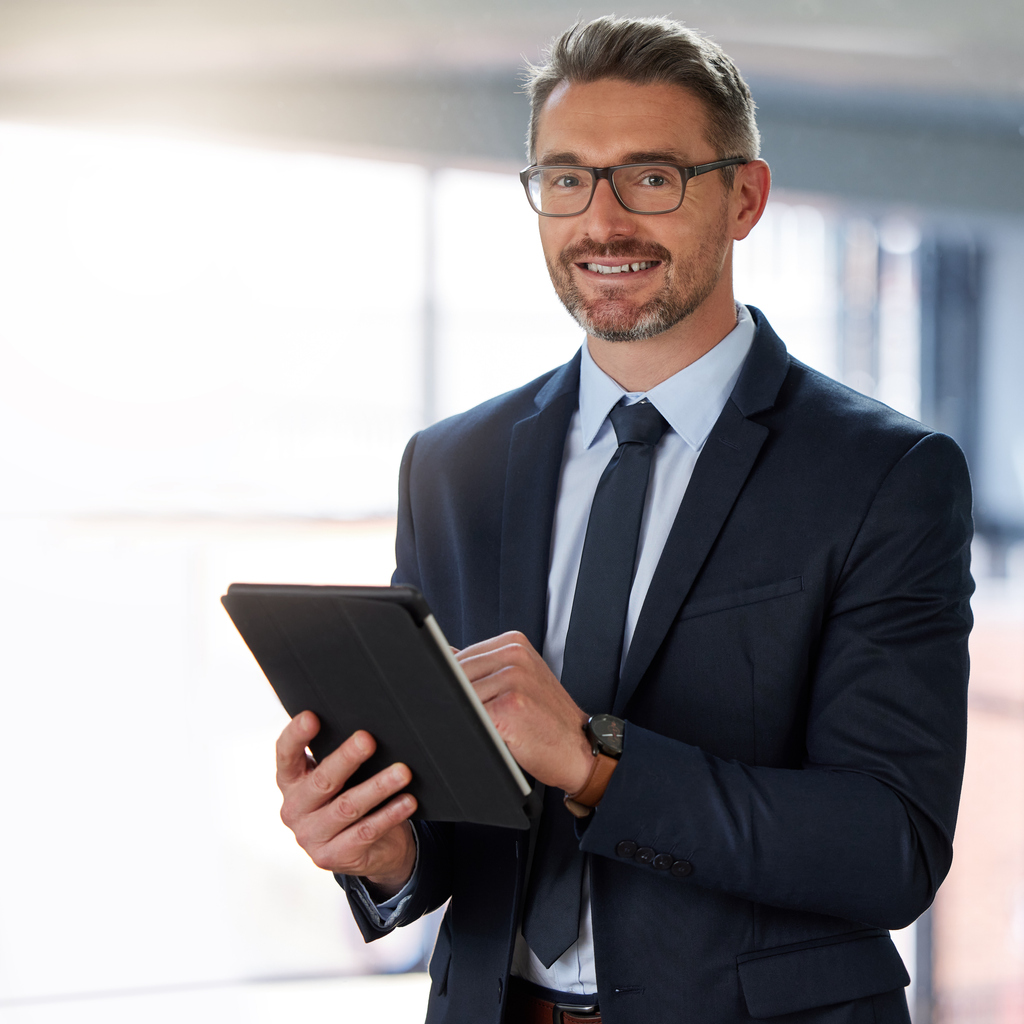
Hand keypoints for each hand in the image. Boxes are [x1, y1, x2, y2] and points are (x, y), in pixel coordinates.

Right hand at [276, 712, 416, 897]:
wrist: (364, 849)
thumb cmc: (349, 795)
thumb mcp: (338, 777)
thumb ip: (340, 756)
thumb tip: (368, 730)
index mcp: (290, 781)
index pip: (286, 754)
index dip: (296, 736)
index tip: (311, 717)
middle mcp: (294, 809)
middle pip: (322, 780)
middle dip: (347, 758)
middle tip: (368, 739)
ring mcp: (310, 836)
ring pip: (347, 807)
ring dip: (378, 787)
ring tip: (402, 772)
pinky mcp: (332, 857)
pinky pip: (365, 832)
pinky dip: (389, 815)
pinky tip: (407, 801)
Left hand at [457, 631, 592, 792]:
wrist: (579, 748)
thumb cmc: (545, 719)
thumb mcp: (517, 681)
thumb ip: (483, 667)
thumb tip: (443, 658)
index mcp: (513, 643)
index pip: (459, 656)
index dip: (447, 681)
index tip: (447, 697)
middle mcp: (515, 654)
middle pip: (456, 673)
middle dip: (451, 698)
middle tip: (465, 718)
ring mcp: (514, 677)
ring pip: (460, 694)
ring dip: (462, 714)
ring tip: (481, 728)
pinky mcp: (512, 704)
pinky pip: (472, 714)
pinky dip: (470, 727)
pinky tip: (485, 737)